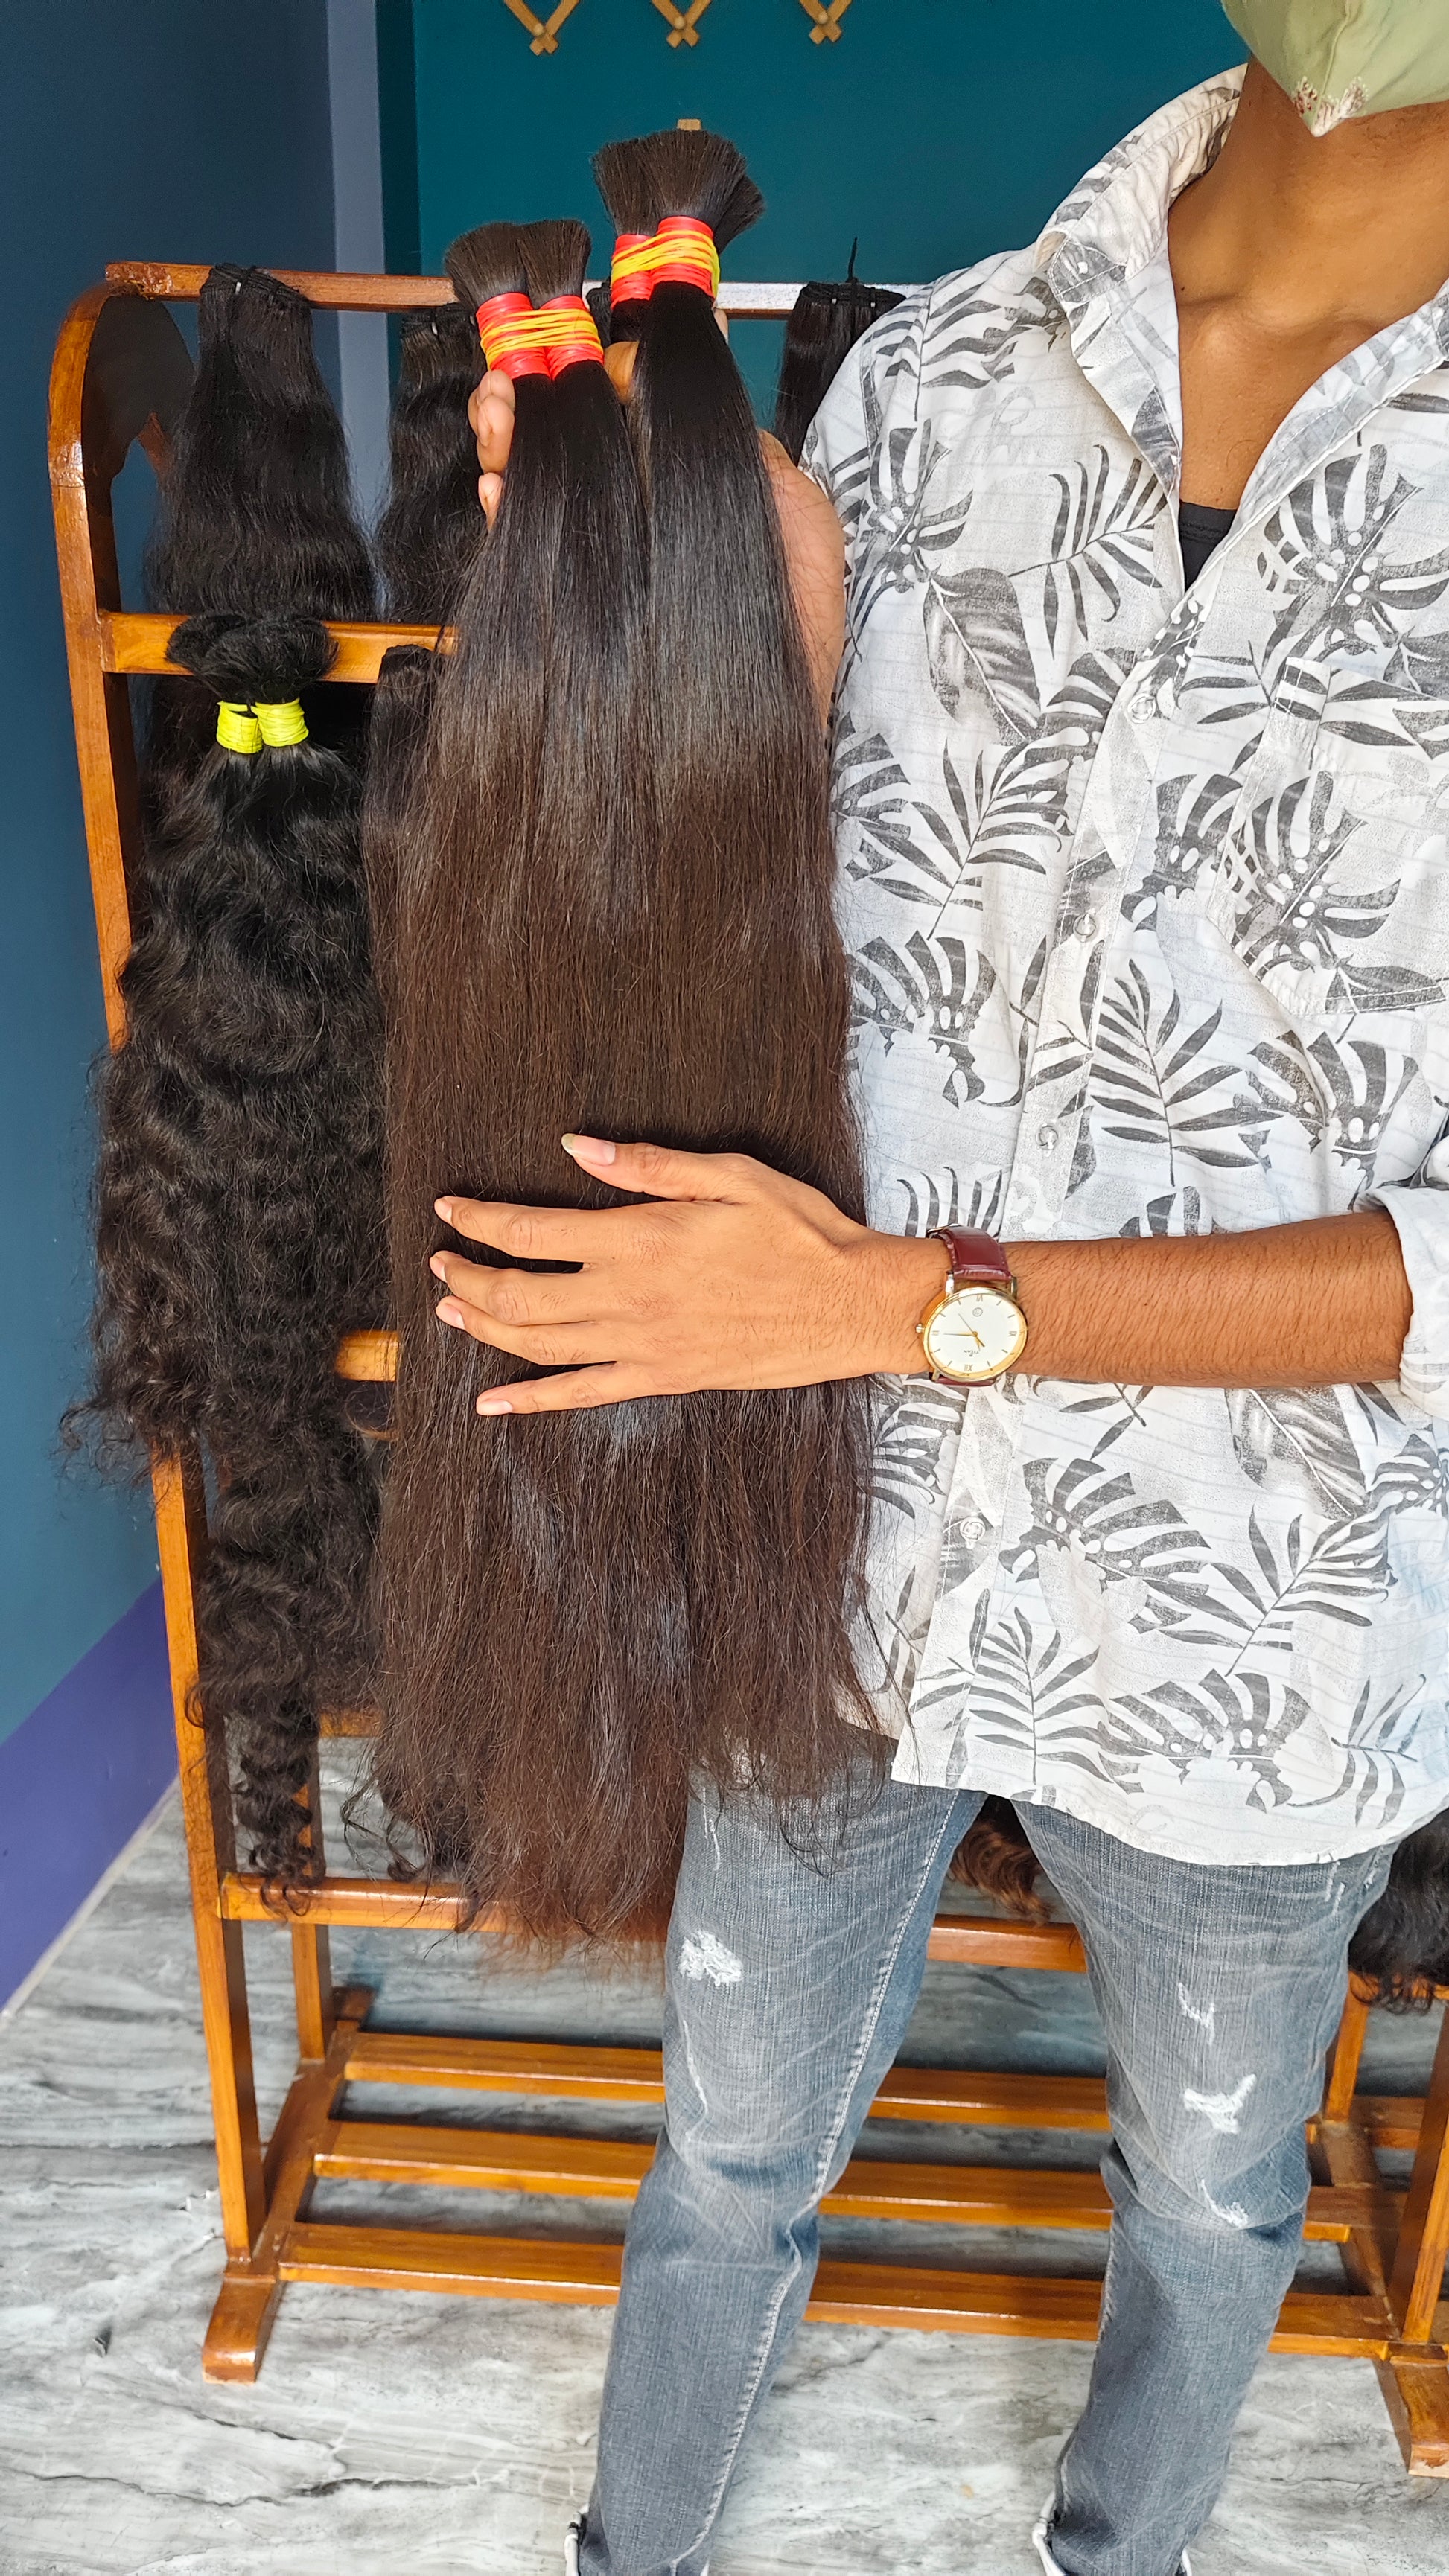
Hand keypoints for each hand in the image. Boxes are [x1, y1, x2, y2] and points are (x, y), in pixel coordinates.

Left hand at [429, 1135, 946, 1415]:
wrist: (852, 1304)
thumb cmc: (800, 1233)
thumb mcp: (729, 1175)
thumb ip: (645, 1165)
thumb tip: (574, 1146)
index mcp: (639, 1238)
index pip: (530, 1230)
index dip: (480, 1218)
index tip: (451, 1208)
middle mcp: (628, 1297)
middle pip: (516, 1294)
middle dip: (465, 1277)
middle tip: (440, 1262)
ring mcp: (641, 1346)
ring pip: (536, 1345)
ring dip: (483, 1328)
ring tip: (450, 1312)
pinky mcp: (661, 1377)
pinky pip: (580, 1395)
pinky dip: (530, 1401)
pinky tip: (492, 1404)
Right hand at [468, 370, 845, 718]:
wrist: (757, 730)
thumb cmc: (791, 635)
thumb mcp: (799, 517)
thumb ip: (750, 447)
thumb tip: (700, 377)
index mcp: (690, 481)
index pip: (634, 408)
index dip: (603, 374)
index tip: (587, 358)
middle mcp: (642, 512)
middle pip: (577, 435)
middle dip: (538, 399)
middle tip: (510, 385)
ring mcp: (605, 555)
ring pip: (545, 479)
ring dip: (511, 439)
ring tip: (495, 417)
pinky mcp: (574, 599)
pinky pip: (527, 544)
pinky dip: (505, 508)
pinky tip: (500, 488)